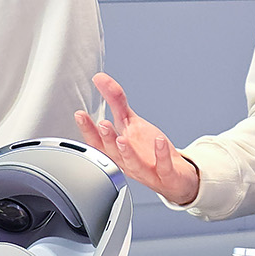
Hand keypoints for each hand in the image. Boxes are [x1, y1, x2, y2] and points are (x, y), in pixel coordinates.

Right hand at [74, 72, 200, 206]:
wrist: (174, 176)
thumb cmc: (148, 151)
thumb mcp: (131, 123)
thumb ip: (115, 101)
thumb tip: (100, 78)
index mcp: (117, 151)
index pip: (98, 142)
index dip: (88, 129)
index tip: (80, 115)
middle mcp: (128, 162)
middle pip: (113, 153)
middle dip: (107, 139)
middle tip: (102, 124)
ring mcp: (147, 170)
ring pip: (133, 163)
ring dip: (127, 152)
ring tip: (122, 139)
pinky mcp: (166, 174)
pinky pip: (163, 166)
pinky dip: (160, 154)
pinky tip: (159, 140)